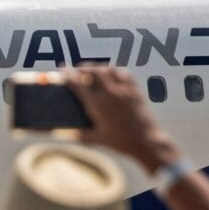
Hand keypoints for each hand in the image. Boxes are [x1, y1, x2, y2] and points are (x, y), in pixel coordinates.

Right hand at [65, 67, 181, 173]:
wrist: (145, 141)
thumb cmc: (120, 142)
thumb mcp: (96, 139)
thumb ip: (79, 135)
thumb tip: (64, 133)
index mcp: (96, 105)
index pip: (78, 84)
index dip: (68, 75)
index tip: (63, 70)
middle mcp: (109, 94)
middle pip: (94, 70)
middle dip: (84, 67)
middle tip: (78, 69)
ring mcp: (124, 90)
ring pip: (109, 69)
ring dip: (99, 67)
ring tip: (95, 71)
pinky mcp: (135, 90)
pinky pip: (124, 73)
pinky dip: (116, 71)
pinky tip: (113, 75)